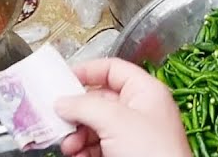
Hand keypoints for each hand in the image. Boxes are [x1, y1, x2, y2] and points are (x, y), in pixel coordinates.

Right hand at [56, 59, 190, 156]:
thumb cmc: (156, 153)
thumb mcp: (116, 120)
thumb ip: (85, 106)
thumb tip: (64, 101)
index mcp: (145, 91)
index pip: (113, 69)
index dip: (87, 71)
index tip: (63, 79)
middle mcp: (140, 111)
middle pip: (99, 101)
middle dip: (77, 112)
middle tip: (60, 119)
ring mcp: (133, 135)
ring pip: (95, 126)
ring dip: (77, 135)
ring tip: (69, 145)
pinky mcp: (125, 155)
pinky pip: (98, 146)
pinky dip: (84, 150)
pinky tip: (77, 155)